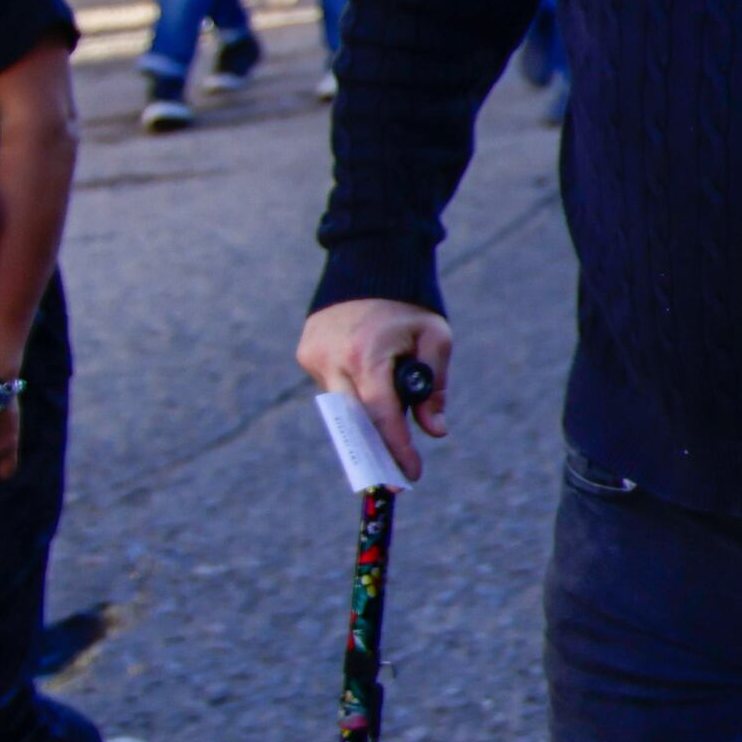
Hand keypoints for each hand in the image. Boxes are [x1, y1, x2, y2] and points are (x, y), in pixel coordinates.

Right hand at [299, 297, 455, 482]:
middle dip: (375, 450)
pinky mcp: (306, 352)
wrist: (370, 263)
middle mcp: (333, 357)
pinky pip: (332, 388)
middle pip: (353, 420)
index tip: (411, 475)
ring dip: (364, 418)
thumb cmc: (409, 305)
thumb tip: (434, 432)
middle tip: (393, 478)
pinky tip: (367, 391)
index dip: (396, 449)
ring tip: (387, 438)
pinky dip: (351, 395)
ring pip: (342, 405)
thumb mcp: (436, 339)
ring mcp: (314, 355)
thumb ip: (434, 387)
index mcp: (367, 353)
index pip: (381, 414)